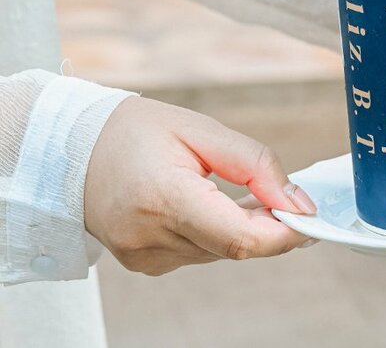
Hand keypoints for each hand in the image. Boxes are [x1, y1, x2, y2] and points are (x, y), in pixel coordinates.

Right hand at [85, 96, 316, 275]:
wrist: (67, 148)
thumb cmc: (133, 131)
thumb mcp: (201, 130)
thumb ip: (256, 165)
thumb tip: (298, 202)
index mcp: (164, 198)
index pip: (241, 238)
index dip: (285, 234)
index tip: (311, 219)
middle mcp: (150, 237)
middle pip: (236, 247)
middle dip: (269, 225)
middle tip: (283, 195)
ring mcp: (144, 256)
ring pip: (221, 252)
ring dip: (243, 227)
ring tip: (233, 188)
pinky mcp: (144, 263)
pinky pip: (200, 253)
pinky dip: (217, 232)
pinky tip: (207, 202)